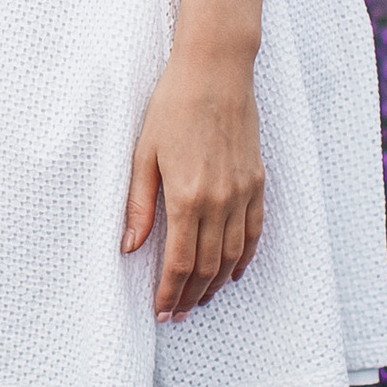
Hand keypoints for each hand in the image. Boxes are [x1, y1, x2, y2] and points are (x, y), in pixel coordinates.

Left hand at [124, 46, 263, 319]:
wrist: (215, 73)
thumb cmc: (173, 107)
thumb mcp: (143, 155)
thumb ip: (138, 205)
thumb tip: (130, 246)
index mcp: (187, 197)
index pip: (180, 262)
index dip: (170, 292)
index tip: (161, 309)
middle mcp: (220, 201)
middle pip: (207, 266)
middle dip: (190, 296)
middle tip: (176, 314)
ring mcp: (242, 193)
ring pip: (232, 255)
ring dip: (216, 283)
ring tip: (200, 300)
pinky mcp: (256, 182)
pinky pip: (254, 232)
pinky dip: (244, 258)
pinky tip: (233, 272)